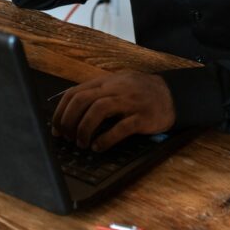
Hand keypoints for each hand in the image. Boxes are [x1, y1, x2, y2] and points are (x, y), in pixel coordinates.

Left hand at [51, 71, 175, 150]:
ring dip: (84, 129)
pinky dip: (105, 139)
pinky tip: (99, 147)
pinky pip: (120, 127)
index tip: (56, 128)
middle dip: (69, 121)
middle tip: (66, 137)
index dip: (60, 112)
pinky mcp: (142, 117)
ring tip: (81, 143)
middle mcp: (115, 89)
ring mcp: (129, 101)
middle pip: (82, 100)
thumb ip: (97, 94)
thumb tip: (70, 111)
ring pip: (98, 110)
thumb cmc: (141, 93)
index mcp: (106, 82)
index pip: (74, 93)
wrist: (173, 95)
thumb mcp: (118, 86)